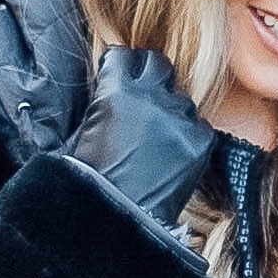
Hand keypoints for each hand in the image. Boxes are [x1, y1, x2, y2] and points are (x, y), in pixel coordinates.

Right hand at [66, 40, 219, 224]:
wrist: (116, 221)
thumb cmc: (87, 182)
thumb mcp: (78, 131)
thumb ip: (96, 101)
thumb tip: (103, 85)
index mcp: (116, 90)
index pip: (124, 56)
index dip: (119, 67)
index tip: (117, 77)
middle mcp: (152, 97)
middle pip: (158, 65)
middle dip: (148, 77)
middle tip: (141, 98)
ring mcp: (180, 119)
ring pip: (181, 98)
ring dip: (170, 111)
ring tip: (156, 136)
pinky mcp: (200, 141)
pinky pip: (199, 126)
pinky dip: (187, 136)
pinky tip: (171, 154)